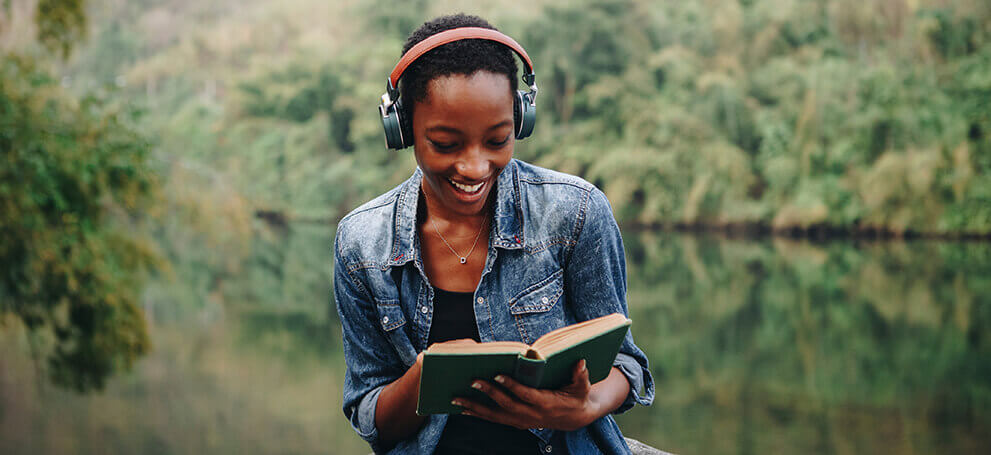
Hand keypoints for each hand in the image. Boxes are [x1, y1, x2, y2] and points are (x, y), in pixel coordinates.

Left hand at [452, 359, 598, 430]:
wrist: (575, 418)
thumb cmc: (577, 396)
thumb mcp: (582, 386)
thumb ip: (580, 375)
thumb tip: (580, 362)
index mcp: (546, 403)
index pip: (526, 395)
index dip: (511, 386)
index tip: (497, 374)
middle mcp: (532, 415)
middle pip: (506, 405)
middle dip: (488, 393)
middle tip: (472, 380)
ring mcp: (522, 421)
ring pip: (496, 416)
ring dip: (476, 408)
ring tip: (457, 399)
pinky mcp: (516, 422)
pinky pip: (495, 419)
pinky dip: (478, 414)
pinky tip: (463, 409)